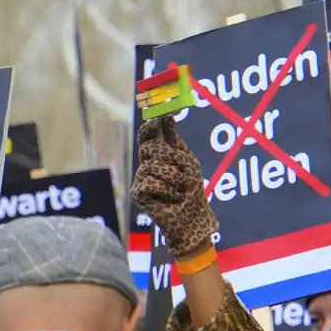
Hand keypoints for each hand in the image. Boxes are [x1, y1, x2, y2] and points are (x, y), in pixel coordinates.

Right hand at [130, 115, 217, 258]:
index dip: (149, 127)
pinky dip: (166, 190)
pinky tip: (171, 198)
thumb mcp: (187, 160)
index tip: (157, 120)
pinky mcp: (138, 193)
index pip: (148, 135)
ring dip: (173, 179)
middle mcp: (147, 164)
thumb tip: (166, 115)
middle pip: (150, 148)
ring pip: (152, 166)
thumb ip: (174, 140)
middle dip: (170, 158)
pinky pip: (149, 182)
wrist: (192, 215)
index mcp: (159, 154)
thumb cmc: (191, 188)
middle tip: (182, 173)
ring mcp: (141, 178)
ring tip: (179, 190)